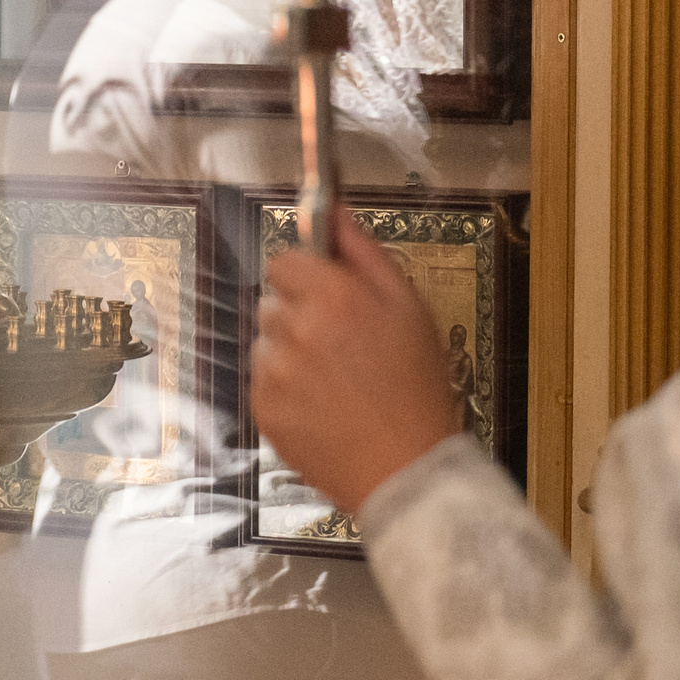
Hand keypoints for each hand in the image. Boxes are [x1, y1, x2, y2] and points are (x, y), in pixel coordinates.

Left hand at [252, 214, 462, 519]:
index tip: (328, 295)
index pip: (283, 260)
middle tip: (342, 345)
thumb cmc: (417, 388)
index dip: (307, 276)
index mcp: (333, 296)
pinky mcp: (262, 407)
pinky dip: (285, 389)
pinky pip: (263, 380)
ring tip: (335, 380)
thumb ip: (364, 252)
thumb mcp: (409, 307)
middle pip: (273, 300)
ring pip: (266, 341)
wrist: (406, 469)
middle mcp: (295, 329)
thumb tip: (333, 210)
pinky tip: (322, 404)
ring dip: (290, 352)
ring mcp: (274, 371)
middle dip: (301, 315)